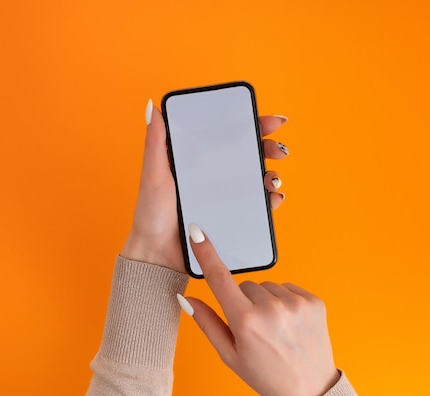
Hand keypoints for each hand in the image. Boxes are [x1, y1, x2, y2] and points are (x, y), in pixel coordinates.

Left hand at [120, 100, 288, 272]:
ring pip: (257, 178)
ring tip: (271, 180)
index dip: (252, 124)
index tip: (269, 122)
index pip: (228, 134)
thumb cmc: (151, 214)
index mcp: (197, 159)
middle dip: (269, 148)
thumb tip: (153, 107)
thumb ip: (155, 143)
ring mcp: (224, 197)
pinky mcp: (231, 217)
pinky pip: (257, 206)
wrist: (158, 254)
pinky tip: (272, 199)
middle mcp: (214, 174)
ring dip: (272, 175)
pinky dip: (270, 200)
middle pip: (249, 154)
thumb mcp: (153, 174)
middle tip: (278, 150)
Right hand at [178, 225, 339, 395]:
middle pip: (245, 285)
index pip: (219, 278)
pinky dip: (285, 301)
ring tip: (275, 328)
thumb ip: (206, 323)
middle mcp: (271, 309)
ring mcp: (295, 303)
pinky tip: (289, 323)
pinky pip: (288, 288)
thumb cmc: (266, 375)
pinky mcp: (313, 301)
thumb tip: (186, 298)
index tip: (197, 232)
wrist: (310, 390)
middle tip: (254, 328)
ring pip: (267, 286)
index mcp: (246, 322)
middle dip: (244, 301)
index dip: (206, 253)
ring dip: (266, 301)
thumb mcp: (229, 355)